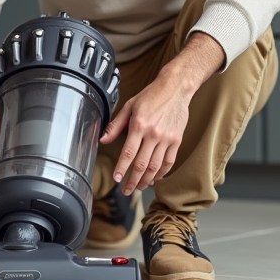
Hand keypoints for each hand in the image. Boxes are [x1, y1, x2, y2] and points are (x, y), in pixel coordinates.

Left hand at [98, 31, 225, 194]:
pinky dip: (162, 173)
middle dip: (133, 180)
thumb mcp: (129, 106)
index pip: (128, 153)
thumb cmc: (151, 96)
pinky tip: (155, 178)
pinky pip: (169, 162)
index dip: (121, 168)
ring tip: (139, 187)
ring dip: (146, 180)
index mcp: (139, 125)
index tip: (117, 179)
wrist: (175, 88)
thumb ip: (116, 125)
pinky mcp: (177, 140)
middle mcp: (153, 134)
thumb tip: (103, 140)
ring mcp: (166, 138)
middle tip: (126, 190)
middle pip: (142, 164)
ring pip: (156, 166)